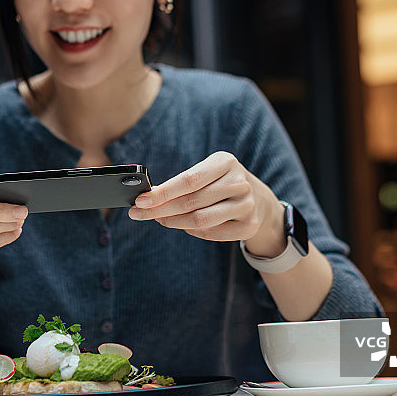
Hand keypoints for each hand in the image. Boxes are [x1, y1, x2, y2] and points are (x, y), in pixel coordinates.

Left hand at [128, 152, 285, 256]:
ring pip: (200, 220)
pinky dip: (191, 231)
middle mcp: (239, 183)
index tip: (140, 200)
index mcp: (226, 162)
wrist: (258, 200)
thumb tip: (147, 197)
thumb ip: (181, 183)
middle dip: (160, 209)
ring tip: (158, 219)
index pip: (189, 180)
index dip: (163, 192)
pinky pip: (210, 233)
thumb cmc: (221, 183)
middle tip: (138, 213)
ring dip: (173, 222)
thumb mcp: (207, 172)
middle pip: (191, 201)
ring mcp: (246, 205)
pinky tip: (182, 225)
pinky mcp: (248, 226)